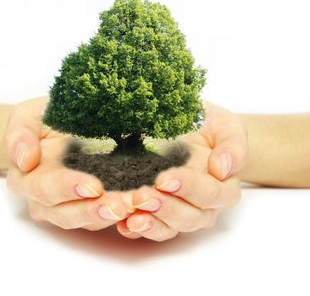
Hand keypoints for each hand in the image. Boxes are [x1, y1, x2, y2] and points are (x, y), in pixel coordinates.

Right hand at [3, 97, 128, 230]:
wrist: (58, 126)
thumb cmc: (42, 120)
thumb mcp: (26, 117)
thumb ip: (19, 135)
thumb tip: (24, 159)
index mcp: (27, 179)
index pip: (45, 189)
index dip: (68, 189)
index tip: (93, 186)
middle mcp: (46, 200)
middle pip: (67, 214)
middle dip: (94, 211)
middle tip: (120, 206)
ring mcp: (69, 206)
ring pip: (88, 220)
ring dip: (111, 216)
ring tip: (135, 207)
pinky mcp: (91, 205)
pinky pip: (104, 215)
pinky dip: (123, 213)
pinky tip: (141, 205)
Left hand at [116, 101, 247, 240]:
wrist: (188, 127)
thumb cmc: (209, 126)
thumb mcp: (226, 126)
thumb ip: (232, 145)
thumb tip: (223, 167)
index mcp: (222, 187)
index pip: (211, 195)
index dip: (190, 189)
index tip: (165, 178)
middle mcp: (202, 206)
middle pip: (189, 218)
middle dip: (165, 208)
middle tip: (142, 196)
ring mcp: (178, 211)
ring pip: (168, 228)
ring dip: (149, 222)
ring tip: (129, 214)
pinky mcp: (156, 213)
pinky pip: (148, 227)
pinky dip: (134, 228)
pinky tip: (122, 223)